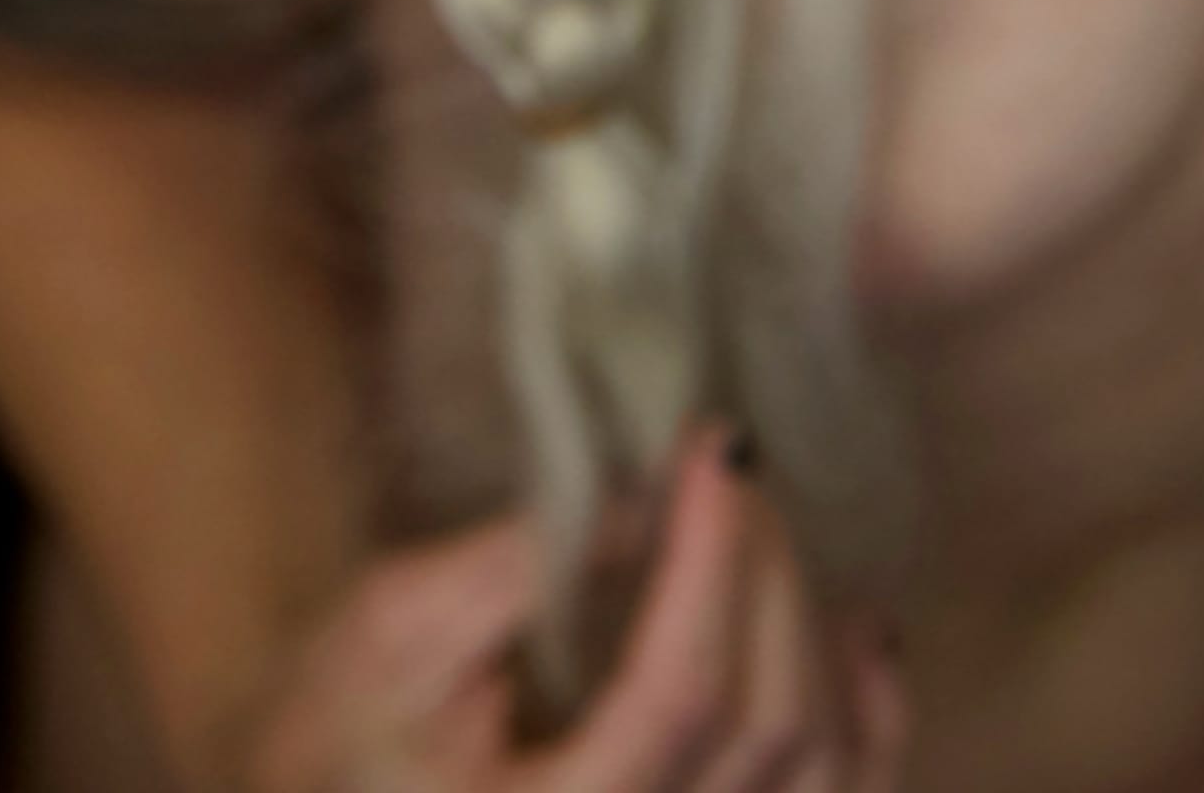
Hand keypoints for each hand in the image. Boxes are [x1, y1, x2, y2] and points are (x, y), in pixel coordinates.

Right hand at [236, 422, 909, 792]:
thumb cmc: (334, 748)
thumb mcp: (382, 642)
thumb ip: (508, 572)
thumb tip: (644, 501)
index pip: (678, 698)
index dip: (713, 559)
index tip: (714, 443)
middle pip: (766, 731)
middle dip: (765, 571)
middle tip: (730, 465)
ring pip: (823, 777)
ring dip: (814, 633)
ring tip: (765, 530)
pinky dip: (869, 723)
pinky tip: (859, 634)